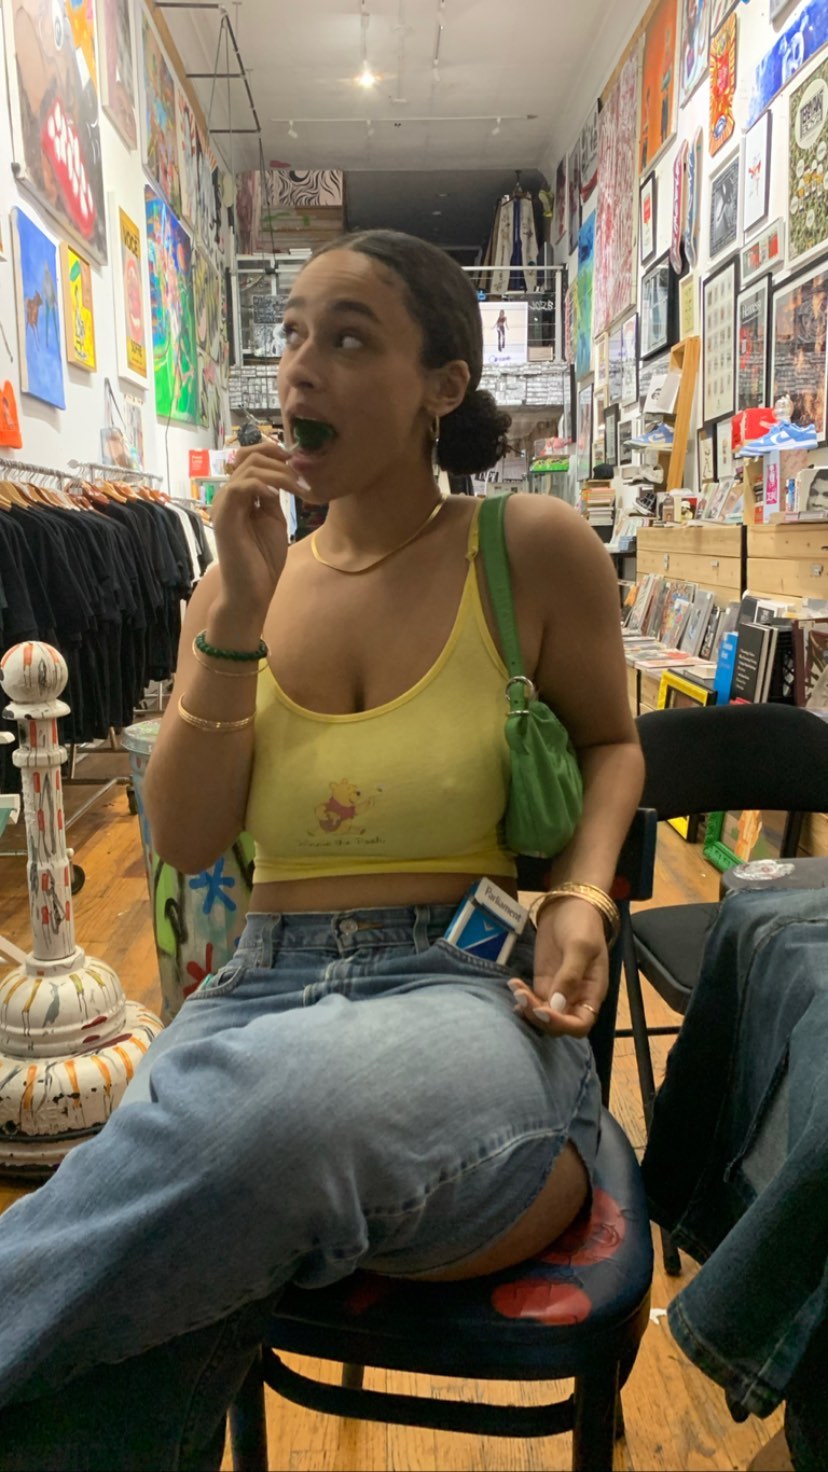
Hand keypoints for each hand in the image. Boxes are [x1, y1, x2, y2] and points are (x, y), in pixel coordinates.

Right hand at [212, 440, 302, 618]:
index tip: (298, 462)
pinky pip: (240, 487)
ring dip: (279, 474)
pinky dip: (262, 485)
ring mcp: (224, 505)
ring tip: (298, 488)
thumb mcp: (274, 519)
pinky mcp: (224, 517)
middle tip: (303, 477)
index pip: (249, 457)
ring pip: (248, 468)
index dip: (273, 451)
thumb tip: (282, 474)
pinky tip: (277, 496)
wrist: (253, 590)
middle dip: (280, 461)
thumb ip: (273, 496)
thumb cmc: (263, 559)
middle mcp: (228, 496)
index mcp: (240, 495)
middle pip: (249, 456)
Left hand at [508, 898, 608, 1038]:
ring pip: (543, 1015)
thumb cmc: (581, 924)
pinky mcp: (544, 982)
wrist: (569, 904)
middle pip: (559, 1025)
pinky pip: (534, 1001)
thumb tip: (557, 1006)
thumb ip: (570, 976)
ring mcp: (558, 990)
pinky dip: (523, 1001)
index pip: (580, 1024)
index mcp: (592, 993)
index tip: (543, 1011)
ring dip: (528, 1009)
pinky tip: (514, 990)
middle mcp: (576, 998)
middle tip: (522, 996)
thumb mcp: (580, 946)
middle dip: (539, 1017)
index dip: (562, 1024)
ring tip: (516, 989)